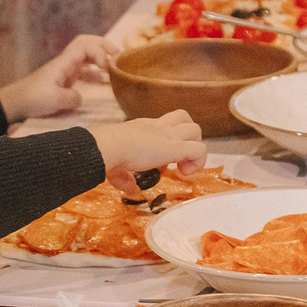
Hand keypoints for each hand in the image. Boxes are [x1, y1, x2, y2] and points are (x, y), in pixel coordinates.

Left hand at [0, 34, 111, 122]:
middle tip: (119, 55)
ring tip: (116, 67)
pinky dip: (95, 75)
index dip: (100, 51)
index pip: (85, 46)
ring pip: (86, 58)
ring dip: (101, 59)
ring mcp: (64, 72)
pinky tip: (104, 82)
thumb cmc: (32, 99)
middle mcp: (65, 63)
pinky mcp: (63, 82)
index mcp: (63, 63)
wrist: (13, 104)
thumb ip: (74, 98)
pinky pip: (83, 73)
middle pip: (87, 44)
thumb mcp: (55, 100)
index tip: (106, 67)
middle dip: (104, 46)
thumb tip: (81, 98)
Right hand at [87, 110, 204, 179]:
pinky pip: (200, 149)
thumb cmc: (106, 153)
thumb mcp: (116, 167)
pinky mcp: (175, 147)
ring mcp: (169, 135)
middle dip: (187, 138)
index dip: (168, 140)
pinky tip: (183, 173)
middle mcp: (159, 127)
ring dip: (194, 149)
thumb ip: (123, 178)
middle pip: (184, 118)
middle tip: (176, 158)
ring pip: (196, 129)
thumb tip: (130, 188)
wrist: (107, 147)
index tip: (160, 160)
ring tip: (181, 166)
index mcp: (144, 128)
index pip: (165, 124)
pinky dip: (198, 162)